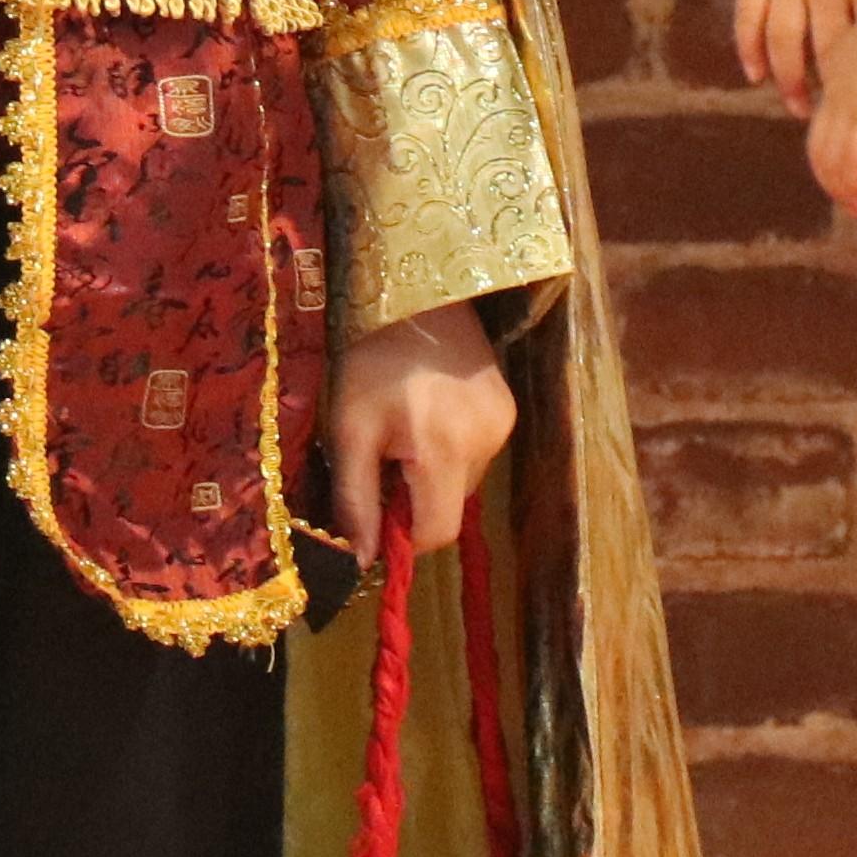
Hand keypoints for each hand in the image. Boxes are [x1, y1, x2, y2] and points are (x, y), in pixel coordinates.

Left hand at [329, 303, 517, 555]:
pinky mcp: (508, 408)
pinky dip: (450, 450)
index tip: (375, 505)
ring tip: (405, 431)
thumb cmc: (370, 359)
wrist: (413, 293)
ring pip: (463, 483)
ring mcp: (504, 424)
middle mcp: (487, 442)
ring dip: (433, 475)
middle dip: (414, 499)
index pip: (435, 534)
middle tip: (384, 459)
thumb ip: (356, 500)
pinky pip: (477, 453)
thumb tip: (363, 563)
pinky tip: (429, 415)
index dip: (402, 535)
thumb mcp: (348, 430)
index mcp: (445, 450)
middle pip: (449, 509)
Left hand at [805, 0, 856, 225]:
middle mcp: (836, 83)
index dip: (842, 146)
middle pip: (819, 141)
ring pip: (828, 157)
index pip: (830, 115)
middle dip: (834, 175)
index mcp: (843, 62)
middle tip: (856, 198)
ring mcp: (848, 100)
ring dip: (843, 189)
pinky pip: (853, 164)